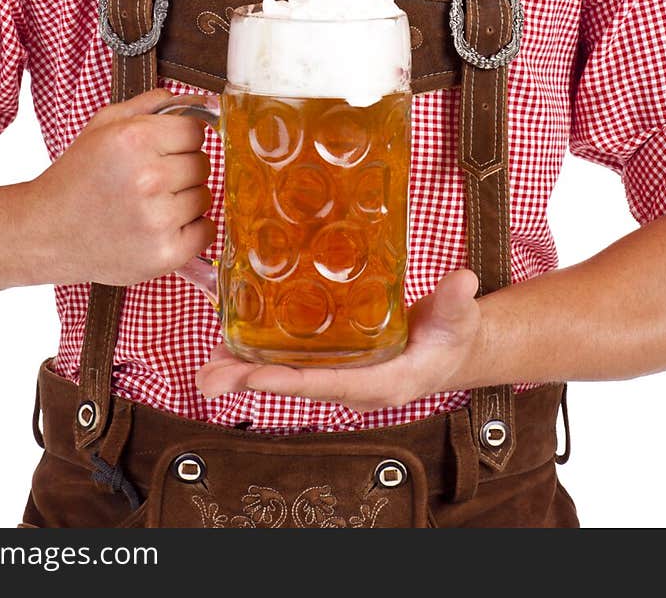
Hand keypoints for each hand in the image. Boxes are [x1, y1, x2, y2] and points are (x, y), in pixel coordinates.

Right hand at [22, 89, 216, 286]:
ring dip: (185, 199)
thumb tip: (193, 99)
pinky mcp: (165, 254)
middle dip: (182, 168)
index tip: (166, 149)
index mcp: (134, 139)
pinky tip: (163, 226)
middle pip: (203, 163)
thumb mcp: (101, 127)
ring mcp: (158, 219)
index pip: (196, 131)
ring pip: (205, 196)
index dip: (182, 138)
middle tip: (151, 179)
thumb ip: (147, 106)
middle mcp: (149, 177)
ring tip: (151, 204)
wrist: (45, 232)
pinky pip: (206, 231)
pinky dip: (192, 229)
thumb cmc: (75, 177)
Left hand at [196, 269, 481, 411]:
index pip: (331, 384)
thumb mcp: (459, 317)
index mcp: (383, 381)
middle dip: (251, 380)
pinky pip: (292, 359)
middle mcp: (354, 384)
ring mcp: (341, 373)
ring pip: (286, 374)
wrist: (454, 347)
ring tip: (204, 369)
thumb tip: (461, 281)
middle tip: (209, 376)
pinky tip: (231, 344)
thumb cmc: (455, 335)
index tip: (255, 375)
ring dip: (245, 370)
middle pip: (296, 385)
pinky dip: (261, 354)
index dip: (292, 380)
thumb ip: (457, 302)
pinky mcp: (333, 358)